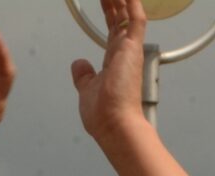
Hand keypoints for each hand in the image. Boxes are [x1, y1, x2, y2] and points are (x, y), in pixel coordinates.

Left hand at [71, 0, 151, 144]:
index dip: (109, 14)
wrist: (114, 125)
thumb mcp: (86, 89)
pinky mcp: (133, 49)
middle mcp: (124, 54)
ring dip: (121, 0)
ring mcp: (130, 51)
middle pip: (119, 19)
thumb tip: (79, 64)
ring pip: (127, 14)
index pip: (112, 31)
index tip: (105, 2)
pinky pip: (136, 20)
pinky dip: (133, 4)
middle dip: (113, 2)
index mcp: (114, 62)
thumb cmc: (103, 115)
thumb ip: (84, 76)